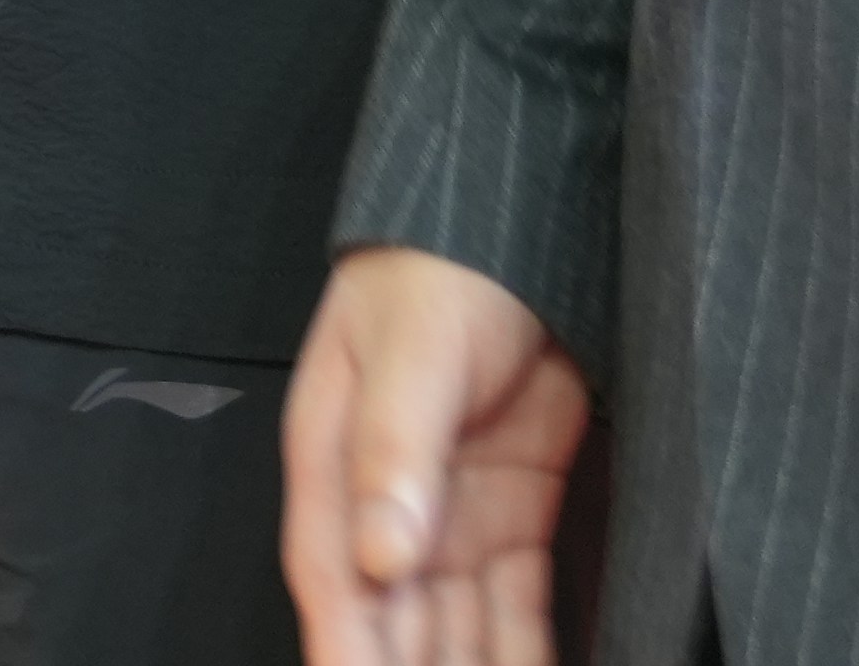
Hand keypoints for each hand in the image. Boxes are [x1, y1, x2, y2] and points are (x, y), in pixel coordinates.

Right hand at [283, 248, 585, 665]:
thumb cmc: (439, 270)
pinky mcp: (510, 522)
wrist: (515, 235)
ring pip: (455, 631)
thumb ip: (396, 445)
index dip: (345, 651)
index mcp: (334, 461)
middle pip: (393, 624)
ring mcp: (449, 520)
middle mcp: (383, 506)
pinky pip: (515, 611)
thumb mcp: (413, 346)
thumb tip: (381, 555)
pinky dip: (523, 655)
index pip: (334, 579)